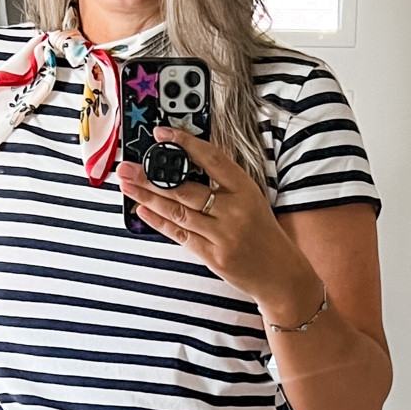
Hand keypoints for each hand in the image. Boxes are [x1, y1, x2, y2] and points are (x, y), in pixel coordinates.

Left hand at [114, 130, 325, 327]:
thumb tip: (184, 168)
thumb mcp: (252, 201)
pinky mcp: (214, 257)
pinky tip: (142, 210)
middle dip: (151, 176)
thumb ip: (223, 185)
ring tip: (128, 185)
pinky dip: (159, 222)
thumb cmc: (264, 235)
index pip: (211, 158)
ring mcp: (224, 235)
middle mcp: (235, 210)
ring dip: (148, 197)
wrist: (283, 275)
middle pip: (185, 188)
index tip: (161, 134)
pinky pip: (181, 235)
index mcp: (246, 189)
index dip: (184, 143)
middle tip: (128, 167)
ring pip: (178, 212)